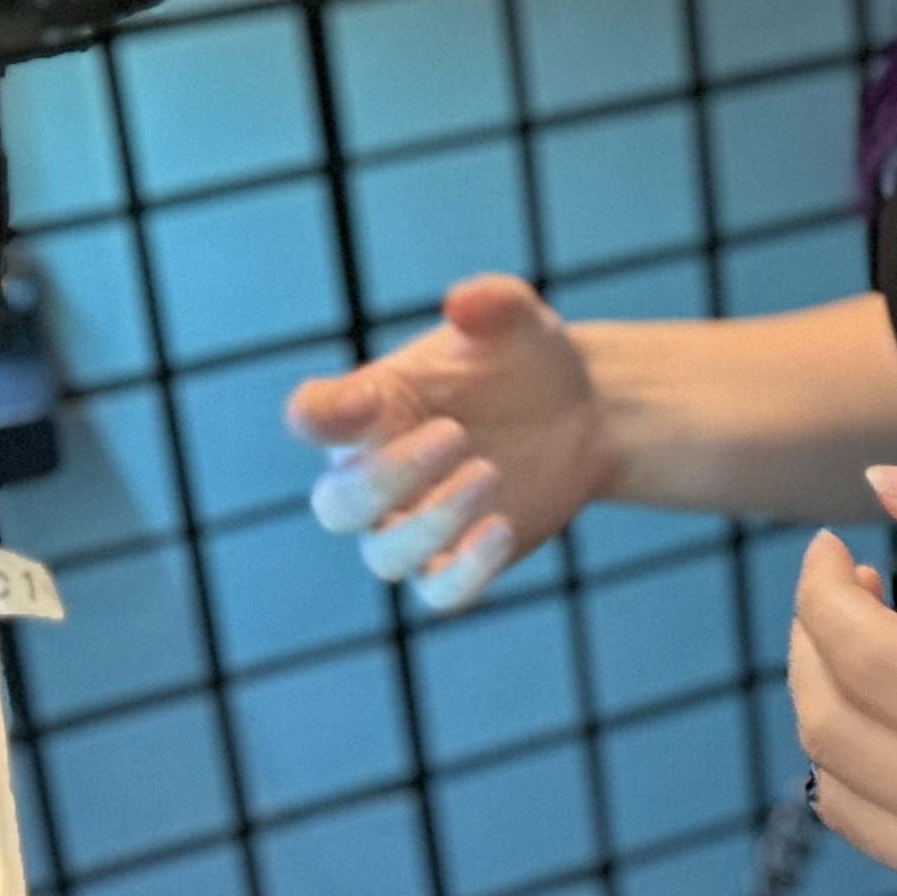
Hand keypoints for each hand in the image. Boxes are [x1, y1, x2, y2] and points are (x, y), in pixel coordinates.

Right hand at [283, 275, 617, 610]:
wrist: (582, 409)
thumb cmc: (525, 357)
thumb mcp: (519, 320)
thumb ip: (492, 303)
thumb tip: (464, 302)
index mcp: (371, 406)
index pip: (314, 417)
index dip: (320, 418)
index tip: (360, 401)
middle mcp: (376, 472)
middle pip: (338, 504)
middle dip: (386, 478)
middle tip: (455, 434)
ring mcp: (413, 523)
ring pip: (384, 555)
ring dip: (432, 521)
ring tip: (490, 472)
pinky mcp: (456, 560)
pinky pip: (439, 593)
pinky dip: (464, 572)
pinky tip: (501, 531)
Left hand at [787, 464, 896, 895]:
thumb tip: (883, 485)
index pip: (872, 664)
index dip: (824, 595)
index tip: (833, 551)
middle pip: (836, 737)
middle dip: (812, 649)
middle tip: (842, 598)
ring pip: (846, 806)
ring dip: (835, 719)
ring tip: (877, 661)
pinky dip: (884, 789)